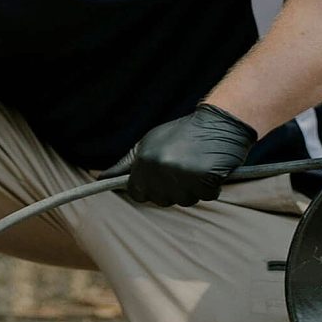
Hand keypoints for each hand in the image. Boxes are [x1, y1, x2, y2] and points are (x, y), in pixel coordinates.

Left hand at [98, 103, 256, 206]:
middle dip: (173, 189)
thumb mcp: (149, 143)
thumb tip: (101, 179)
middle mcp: (161, 169)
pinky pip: (207, 196)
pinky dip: (211, 187)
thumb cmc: (182, 134)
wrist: (220, 120)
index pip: (137, 193)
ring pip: (185, 201)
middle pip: (162, 200)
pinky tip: (210, 169)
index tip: (160, 179)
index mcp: (144, 160)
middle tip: (183, 167)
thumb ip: (126, 164)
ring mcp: (184, 175)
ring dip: (193, 189)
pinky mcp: (206, 179)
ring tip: (197, 166)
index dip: (149, 189)